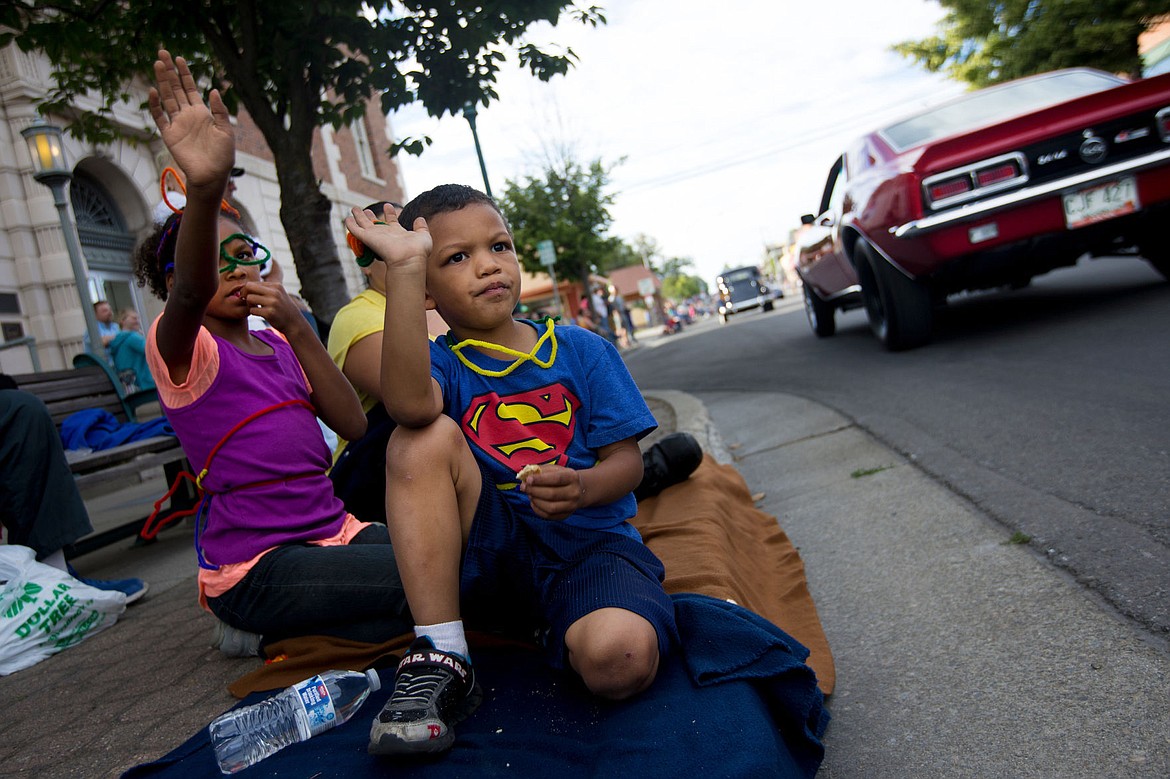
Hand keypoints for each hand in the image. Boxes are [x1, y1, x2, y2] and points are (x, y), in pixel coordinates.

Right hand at [148, 50, 233, 193]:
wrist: (212, 175)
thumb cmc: (223, 155)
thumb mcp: (226, 130)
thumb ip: (219, 110)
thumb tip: (213, 90)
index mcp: (202, 113)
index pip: (190, 88)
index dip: (184, 74)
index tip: (179, 58)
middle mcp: (187, 115)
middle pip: (175, 88)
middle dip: (169, 71)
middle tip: (162, 52)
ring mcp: (177, 124)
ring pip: (167, 98)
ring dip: (162, 82)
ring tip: (158, 64)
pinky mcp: (170, 135)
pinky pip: (160, 117)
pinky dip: (155, 105)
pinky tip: (153, 91)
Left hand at [238, 281, 304, 333]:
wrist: (295, 323)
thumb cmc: (283, 309)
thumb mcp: (278, 294)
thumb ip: (266, 289)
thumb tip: (247, 286)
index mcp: (276, 286)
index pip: (253, 283)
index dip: (248, 290)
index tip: (249, 296)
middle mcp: (275, 292)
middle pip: (249, 287)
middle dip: (244, 294)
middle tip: (247, 301)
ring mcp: (272, 303)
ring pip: (249, 298)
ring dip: (249, 304)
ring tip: (255, 308)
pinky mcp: (269, 313)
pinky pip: (252, 310)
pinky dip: (253, 312)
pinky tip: (260, 314)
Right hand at [344, 205, 430, 271]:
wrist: (409, 258)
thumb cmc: (418, 250)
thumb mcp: (423, 235)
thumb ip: (421, 226)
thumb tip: (420, 218)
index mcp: (398, 233)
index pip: (392, 221)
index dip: (390, 213)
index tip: (388, 205)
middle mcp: (386, 234)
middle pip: (375, 224)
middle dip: (370, 216)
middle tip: (366, 210)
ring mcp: (376, 236)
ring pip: (364, 224)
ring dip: (359, 216)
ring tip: (354, 208)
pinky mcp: (367, 238)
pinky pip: (356, 230)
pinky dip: (351, 225)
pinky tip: (347, 219)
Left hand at [519, 465, 584, 520]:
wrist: (579, 490)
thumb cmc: (563, 477)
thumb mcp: (556, 469)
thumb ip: (542, 470)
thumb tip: (526, 475)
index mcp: (572, 477)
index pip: (556, 479)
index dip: (541, 480)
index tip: (528, 479)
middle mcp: (574, 492)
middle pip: (552, 494)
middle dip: (534, 490)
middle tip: (523, 487)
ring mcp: (571, 506)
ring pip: (550, 507)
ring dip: (535, 501)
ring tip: (529, 494)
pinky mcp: (565, 515)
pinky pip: (548, 516)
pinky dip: (537, 509)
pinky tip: (533, 502)